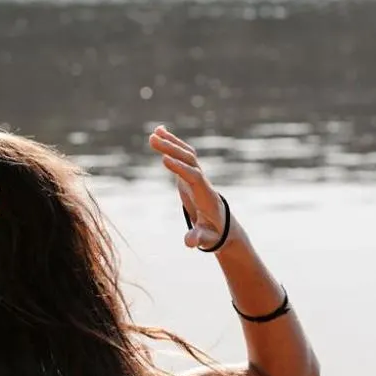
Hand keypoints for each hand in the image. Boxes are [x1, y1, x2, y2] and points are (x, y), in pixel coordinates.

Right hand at [148, 124, 226, 250]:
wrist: (222, 227)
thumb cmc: (213, 233)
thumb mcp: (206, 239)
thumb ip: (198, 238)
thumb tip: (189, 243)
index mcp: (206, 196)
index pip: (194, 177)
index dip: (180, 168)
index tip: (164, 159)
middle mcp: (202, 182)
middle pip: (190, 161)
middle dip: (172, 149)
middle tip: (153, 139)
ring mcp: (197, 176)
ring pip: (186, 155)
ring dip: (171, 143)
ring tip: (154, 132)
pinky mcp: (189, 175)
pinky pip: (182, 156)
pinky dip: (171, 144)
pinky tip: (159, 132)